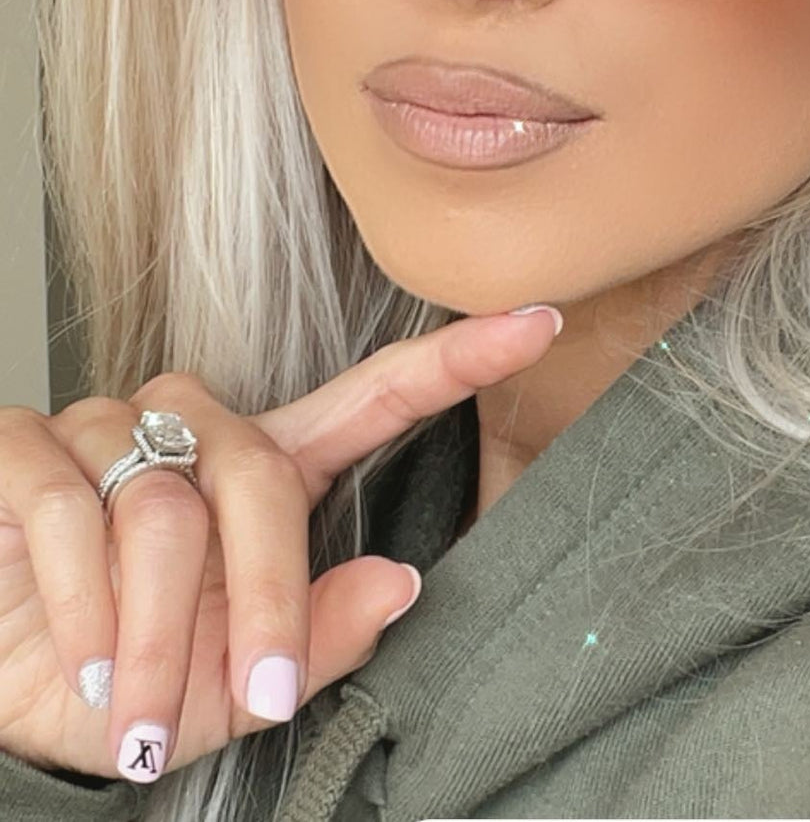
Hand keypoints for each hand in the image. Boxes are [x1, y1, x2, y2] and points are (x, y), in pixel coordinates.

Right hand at [0, 305, 561, 783]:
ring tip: (130, 702)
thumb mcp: (228, 689)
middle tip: (252, 698)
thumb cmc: (121, 685)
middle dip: (261, 599)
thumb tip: (400, 585)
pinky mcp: (25, 444)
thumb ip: (312, 639)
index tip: (537, 324)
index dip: (455, 360)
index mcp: (264, 470)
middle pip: (260, 473)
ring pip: (160, 504)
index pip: (372, 397)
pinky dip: (74, 596)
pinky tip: (78, 652)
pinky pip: (62, 502)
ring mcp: (108, 427)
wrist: (5, 705)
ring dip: (151, 629)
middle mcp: (195, 428)